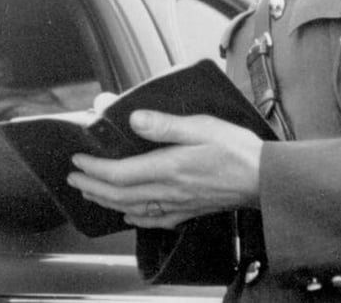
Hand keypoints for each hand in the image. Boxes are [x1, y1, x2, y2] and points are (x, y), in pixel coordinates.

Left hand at [67, 110, 262, 229]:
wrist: (267, 179)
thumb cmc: (237, 150)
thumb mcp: (201, 126)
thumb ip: (165, 125)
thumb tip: (134, 119)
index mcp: (169, 168)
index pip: (120, 174)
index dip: (94, 168)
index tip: (77, 159)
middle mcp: (169, 191)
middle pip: (120, 195)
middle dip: (92, 186)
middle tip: (73, 177)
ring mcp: (179, 204)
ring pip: (133, 209)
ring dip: (107, 201)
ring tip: (90, 193)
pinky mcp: (190, 210)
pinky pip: (155, 220)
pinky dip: (136, 218)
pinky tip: (130, 215)